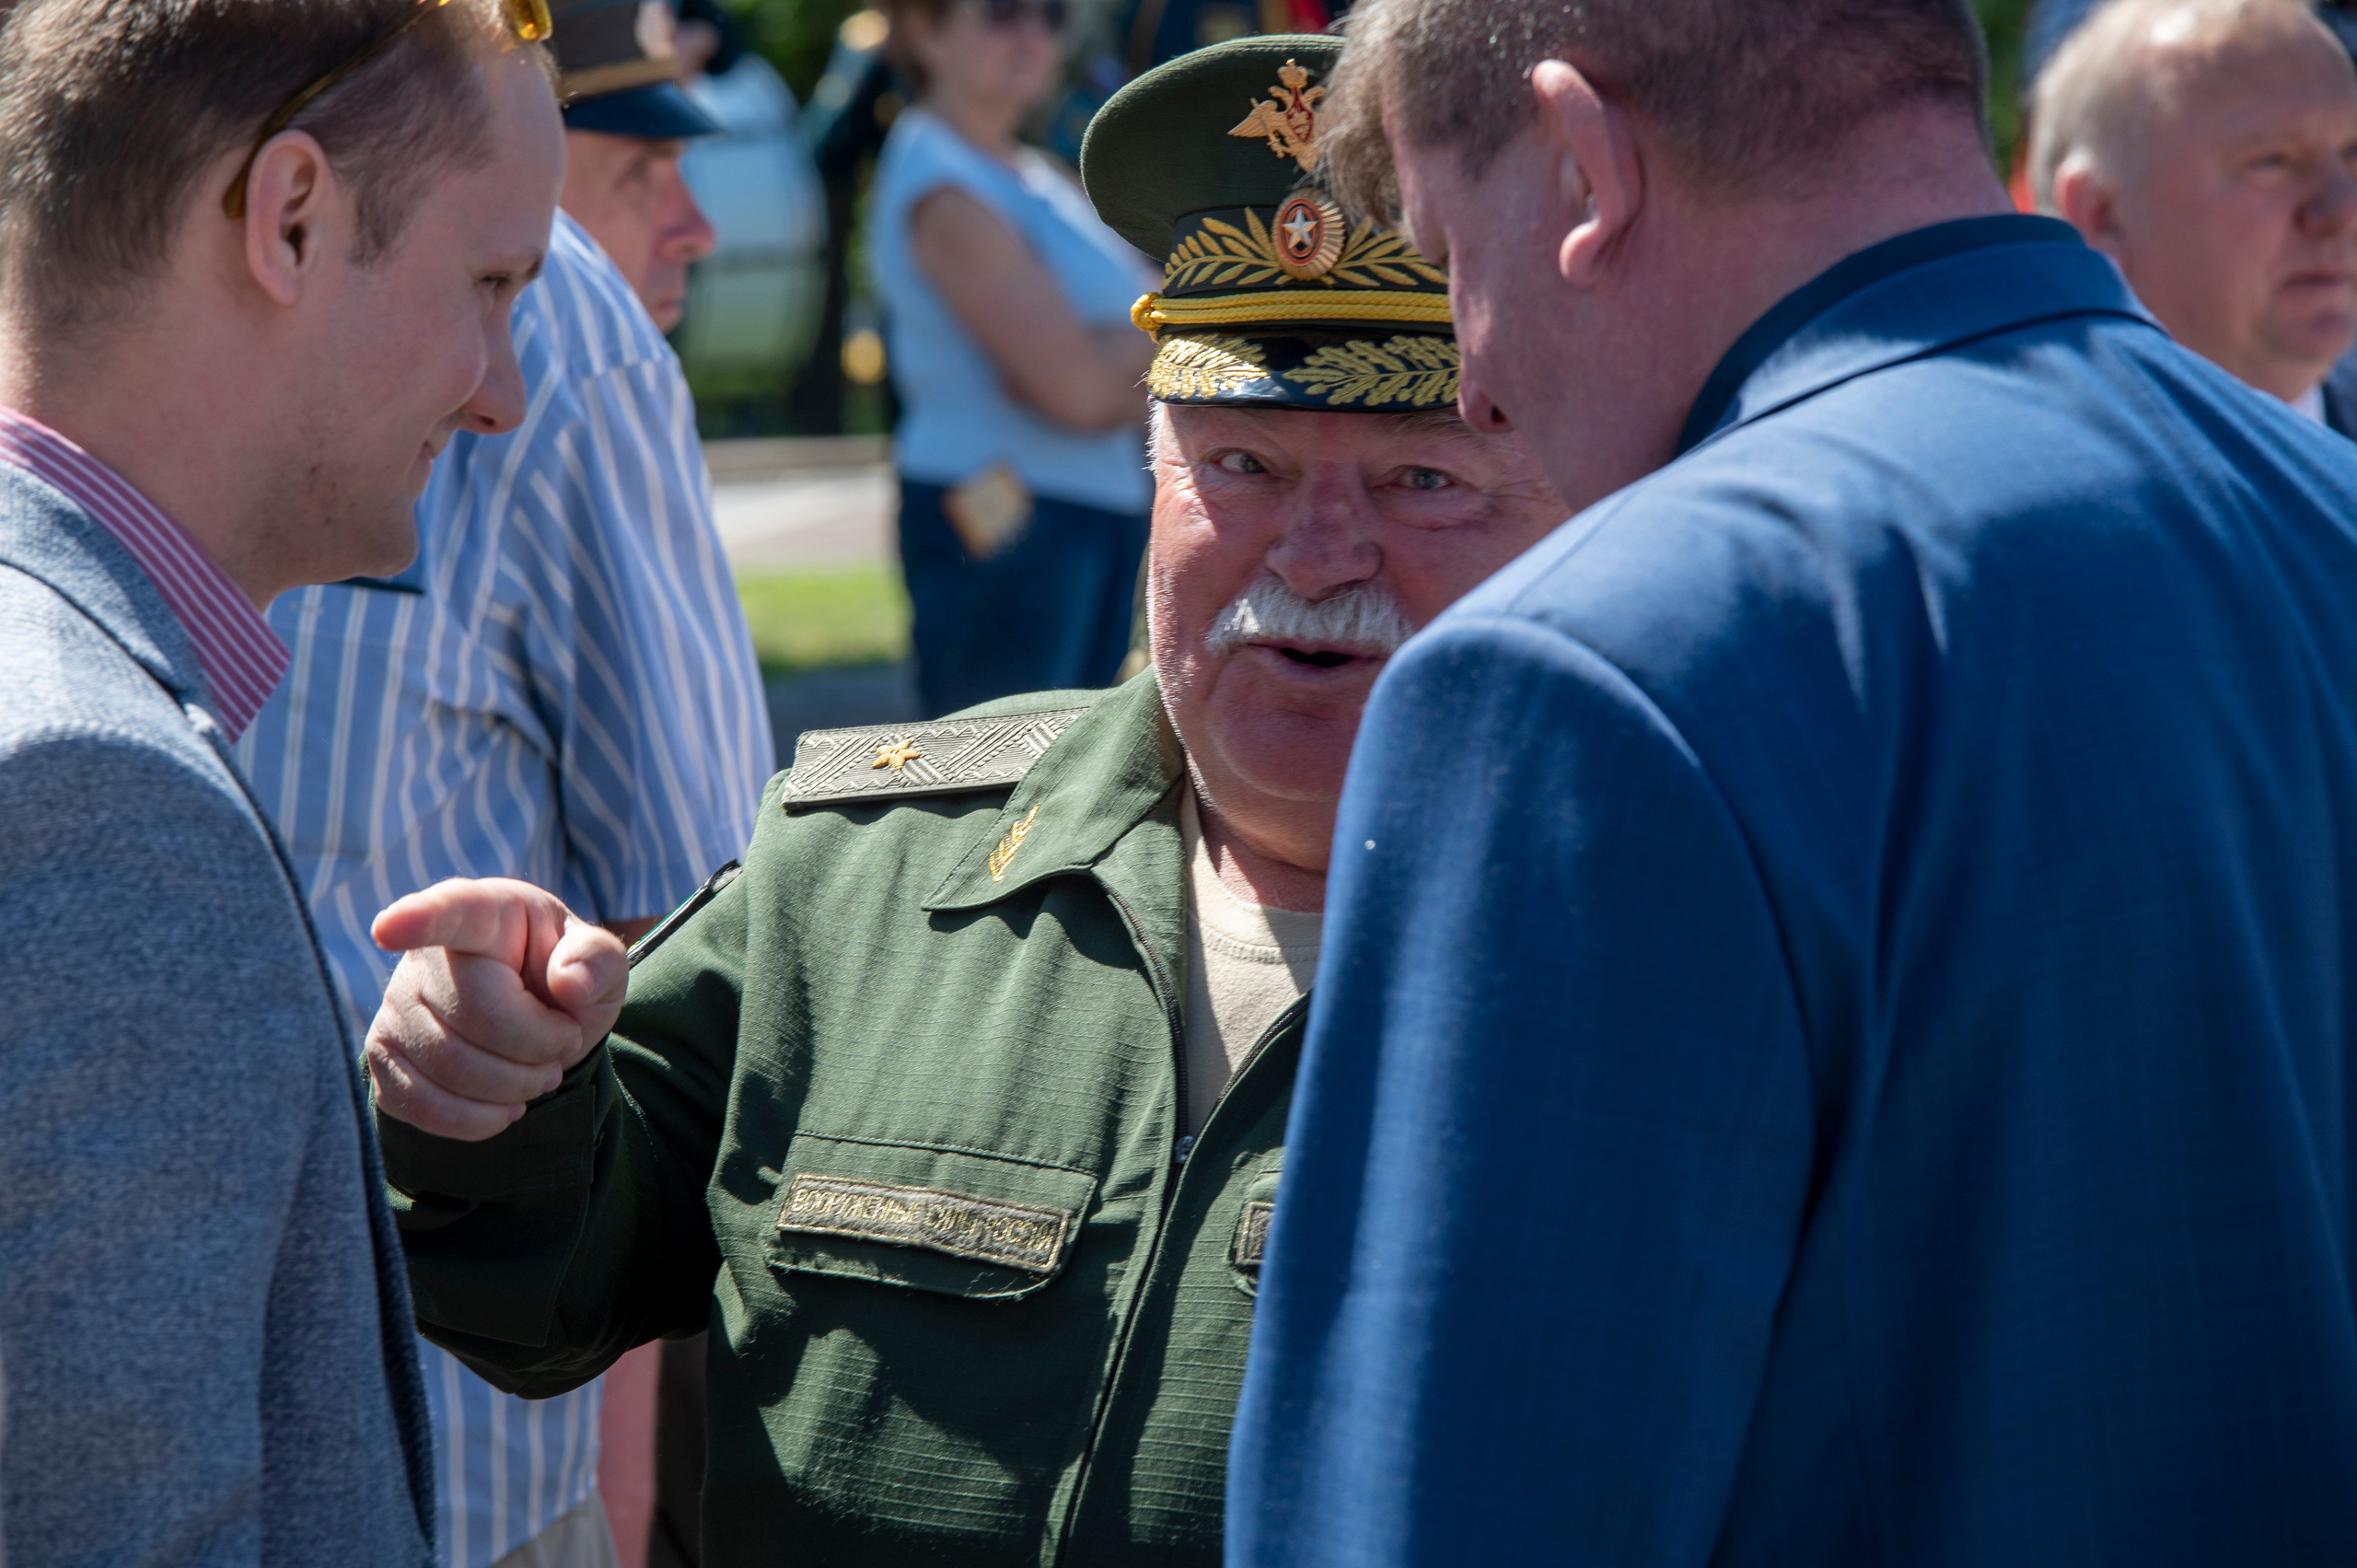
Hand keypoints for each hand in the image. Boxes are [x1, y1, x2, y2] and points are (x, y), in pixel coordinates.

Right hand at [365, 878, 629, 1140]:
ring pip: (452, 1070)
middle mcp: (426, 956)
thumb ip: (598, 961)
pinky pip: (423, 1106)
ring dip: (516, 1087)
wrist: (534, 1020)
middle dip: (540, 1046)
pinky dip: (478, 1120)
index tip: (388, 928)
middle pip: (477, 1017)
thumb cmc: (563, 978)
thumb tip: (570, 982)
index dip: (418, 920)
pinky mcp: (383, 1057)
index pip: (450, 912)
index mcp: (485, 914)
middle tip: (564, 1041)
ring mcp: (395, 1006)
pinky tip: (504, 1104)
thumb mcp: (599, 962)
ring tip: (540, 1071)